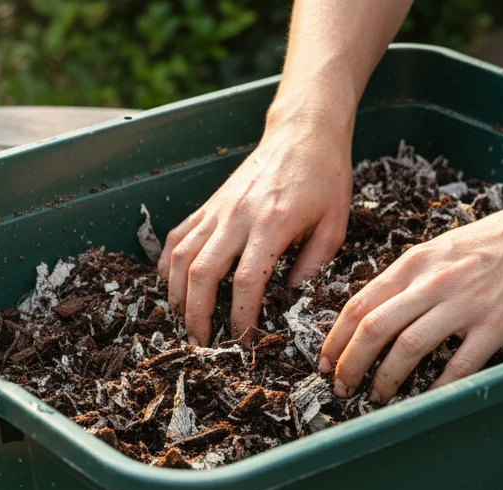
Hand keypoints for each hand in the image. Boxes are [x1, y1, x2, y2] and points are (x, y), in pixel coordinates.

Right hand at [159, 117, 352, 345]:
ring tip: (182, 320)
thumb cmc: (325, 178)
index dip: (241, 318)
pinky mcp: (209, 204)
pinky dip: (168, 264)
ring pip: (180, 257)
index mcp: (272, 225)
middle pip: (201, 274)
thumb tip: (290, 298)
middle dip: (196, 315)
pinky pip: (178, 236)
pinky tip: (171, 285)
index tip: (245, 341)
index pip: (245, 282)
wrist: (303, 132)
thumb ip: (313, 265)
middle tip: (201, 343)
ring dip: (176, 294)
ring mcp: (218, 210)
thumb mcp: (334, 225)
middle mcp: (237, 218)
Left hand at [318, 194, 502, 402]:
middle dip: (349, 365)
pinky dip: (436, 387)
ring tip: (376, 397)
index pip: (358, 304)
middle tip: (341, 388)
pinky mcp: (496, 323)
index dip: (335, 339)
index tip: (325, 362)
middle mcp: (433, 282)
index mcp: (415, 263)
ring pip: (406, 348)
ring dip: (384, 379)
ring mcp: (464, 303)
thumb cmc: (502, 238)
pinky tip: (423, 401)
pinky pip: (458, 364)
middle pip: (372, 329)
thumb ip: (412, 276)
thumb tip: (380, 309)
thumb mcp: (444, 247)